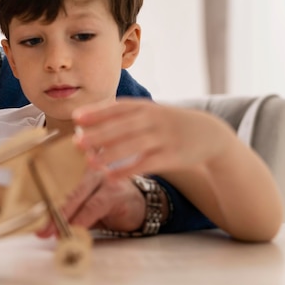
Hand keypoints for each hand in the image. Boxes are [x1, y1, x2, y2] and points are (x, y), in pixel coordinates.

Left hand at [36, 170, 146, 237]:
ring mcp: (103, 179)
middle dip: (51, 212)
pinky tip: (76, 231)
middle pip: (65, 190)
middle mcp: (89, 171)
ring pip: (78, 196)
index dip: (42, 202)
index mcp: (78, 172)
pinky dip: (83, 220)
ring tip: (54, 232)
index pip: (57, 185)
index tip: (32, 219)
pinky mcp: (115, 192)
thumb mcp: (86, 208)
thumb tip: (46, 229)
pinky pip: (94, 206)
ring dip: (65, 217)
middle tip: (41, 230)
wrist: (142, 204)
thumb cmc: (109, 205)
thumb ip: (69, 215)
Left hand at [71, 98, 230, 179]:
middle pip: (122, 126)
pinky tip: (111, 177)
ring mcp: (163, 137)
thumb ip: (124, 116)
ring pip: (133, 146)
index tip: (76, 118)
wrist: (209, 133)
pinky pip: (146, 164)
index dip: (97, 112)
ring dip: (110, 154)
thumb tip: (87, 121)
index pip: (118, 107)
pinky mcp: (171, 156)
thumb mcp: (150, 112)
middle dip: (99, 134)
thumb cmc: (169, 124)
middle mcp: (153, 120)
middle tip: (76, 142)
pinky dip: (127, 171)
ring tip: (89, 162)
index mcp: (145, 107)